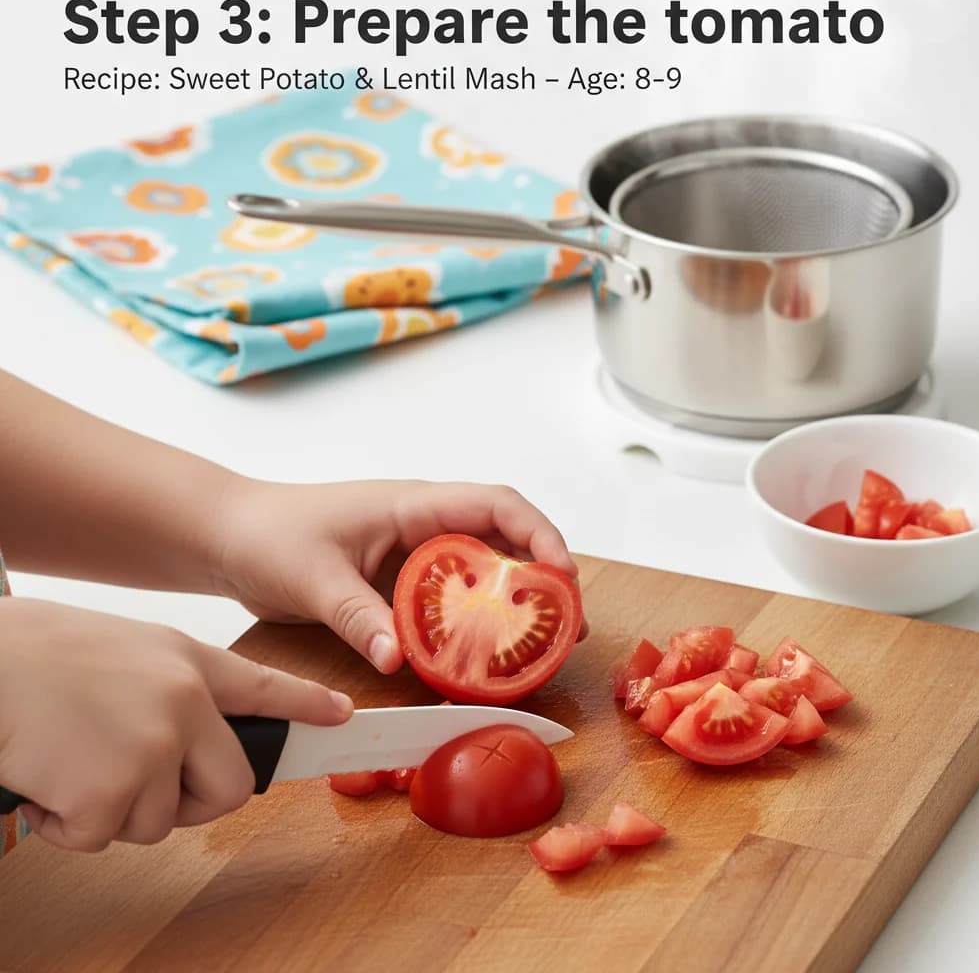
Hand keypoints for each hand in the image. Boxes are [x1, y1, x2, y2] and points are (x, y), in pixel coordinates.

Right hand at [0, 598, 351, 851]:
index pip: (267, 687)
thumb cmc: (40, 655)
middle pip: (231, 789)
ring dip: (112, 809)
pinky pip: (102, 836)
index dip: (308, 707)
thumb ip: (175, 689)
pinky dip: (67, 823)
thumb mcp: (129, 652)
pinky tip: (44, 776)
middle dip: (189, 802)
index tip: (343, 718)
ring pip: (159, 822)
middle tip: (135, 781)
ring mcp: (154, 746)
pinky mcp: (111, 790)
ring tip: (70, 757)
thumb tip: (194, 735)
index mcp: (188, 662)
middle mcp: (186, 702)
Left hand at [212, 479, 584, 673]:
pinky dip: (472, 627)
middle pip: (503, 542)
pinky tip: (481, 660)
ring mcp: (412, 556)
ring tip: (540, 649)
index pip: (495, 504)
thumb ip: (357, 616)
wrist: (227, 538)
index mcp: (412, 504)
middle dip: (541, 579)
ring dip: (512, 606)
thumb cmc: (267, 534)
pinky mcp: (397, 585)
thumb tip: (400, 659)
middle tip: (565, 626)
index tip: (561, 574)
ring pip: (481, 574)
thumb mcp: (313, 576)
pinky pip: (449, 604)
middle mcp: (423, 526)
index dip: (538, 534)